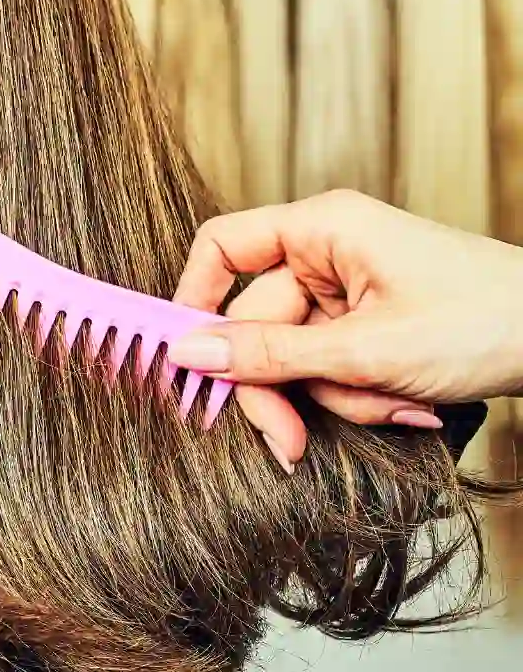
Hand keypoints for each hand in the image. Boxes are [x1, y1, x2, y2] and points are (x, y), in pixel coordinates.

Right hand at [167, 189, 522, 471]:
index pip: (223, 247)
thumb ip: (270, 355)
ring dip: (336, 397)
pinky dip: (361, 396)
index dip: (194, 299)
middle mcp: (328, 253)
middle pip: (257, 324)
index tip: (186, 357)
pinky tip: (407, 405)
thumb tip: (188, 353)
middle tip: (288, 443)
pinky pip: (332, 368)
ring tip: (394, 406)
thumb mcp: (366, 350)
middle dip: (281, 387)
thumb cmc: (485, 322)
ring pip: (295, 357)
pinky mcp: (371, 325)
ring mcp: (350, 291)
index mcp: (322, 228)